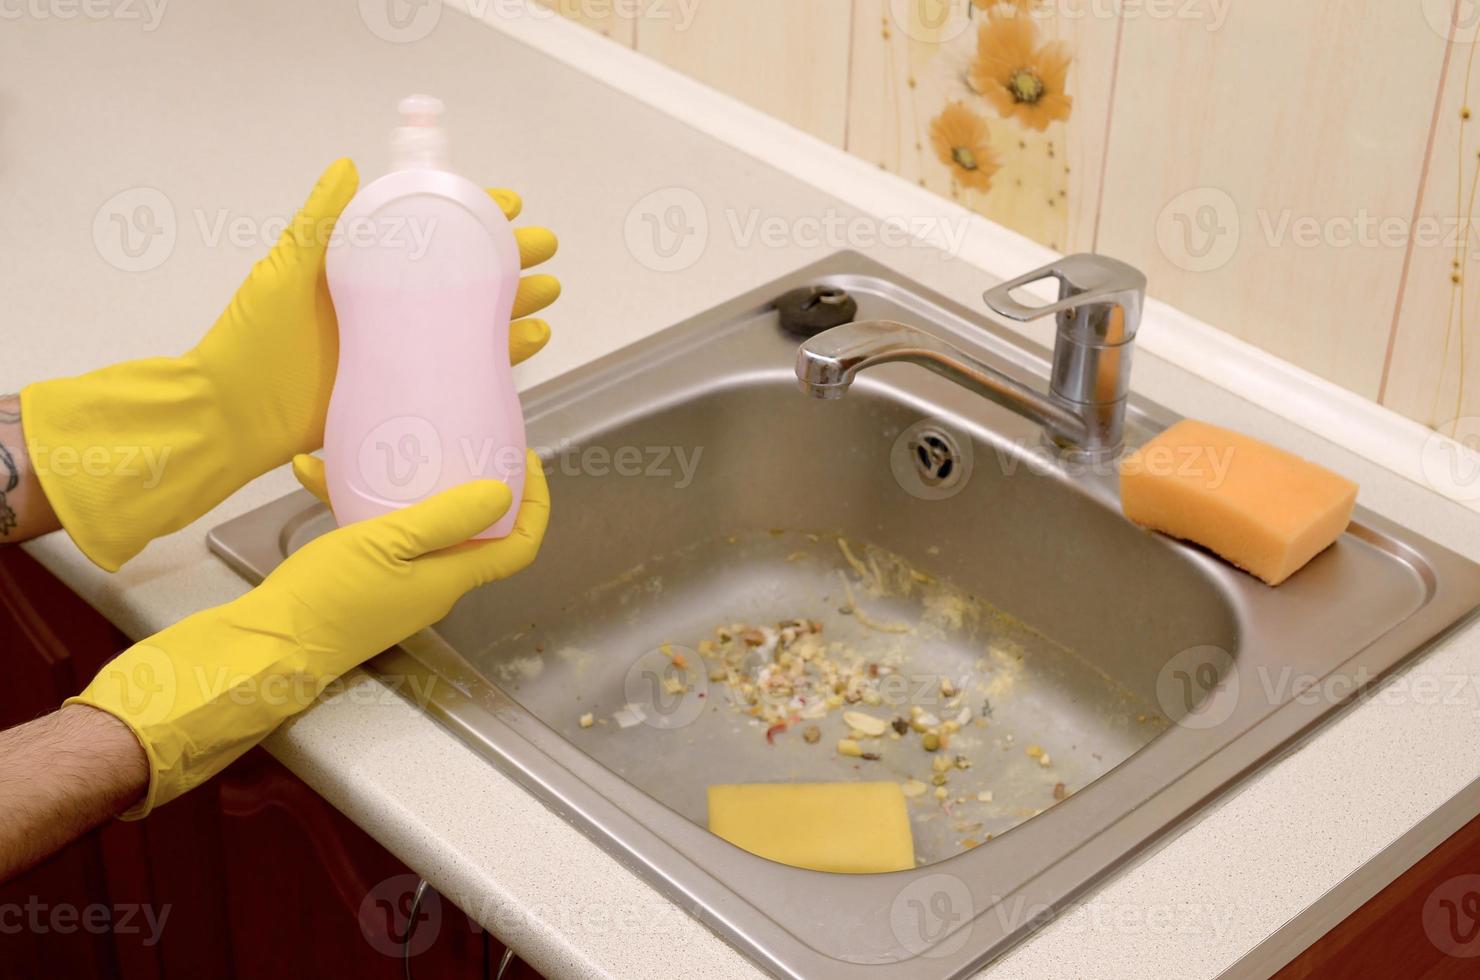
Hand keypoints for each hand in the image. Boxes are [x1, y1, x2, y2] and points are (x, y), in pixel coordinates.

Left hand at [21, 160, 558, 570]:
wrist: (233, 419)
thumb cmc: (250, 344)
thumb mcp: (285, 272)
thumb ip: (319, 221)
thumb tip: (348, 165)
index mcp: (357, 273)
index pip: (425, 234)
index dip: (466, 216)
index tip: (504, 203)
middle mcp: (384, 309)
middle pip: (459, 276)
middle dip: (506, 259)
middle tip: (543, 247)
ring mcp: (397, 350)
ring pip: (470, 320)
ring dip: (513, 303)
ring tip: (548, 290)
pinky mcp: (404, 389)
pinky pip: (461, 367)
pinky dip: (499, 353)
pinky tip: (529, 339)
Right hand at [66, 451, 548, 817]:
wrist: (267, 645)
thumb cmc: (327, 598)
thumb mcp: (388, 543)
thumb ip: (446, 518)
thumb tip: (504, 495)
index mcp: (450, 577)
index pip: (519, 545)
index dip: (536, 505)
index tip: (526, 462)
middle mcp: (434, 584)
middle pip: (478, 531)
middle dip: (479, 484)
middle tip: (467, 441)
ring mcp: (401, 584)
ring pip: (423, 525)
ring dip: (410, 486)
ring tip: (392, 443)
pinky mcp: (367, 582)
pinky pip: (378, 533)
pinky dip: (355, 502)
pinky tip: (315, 472)